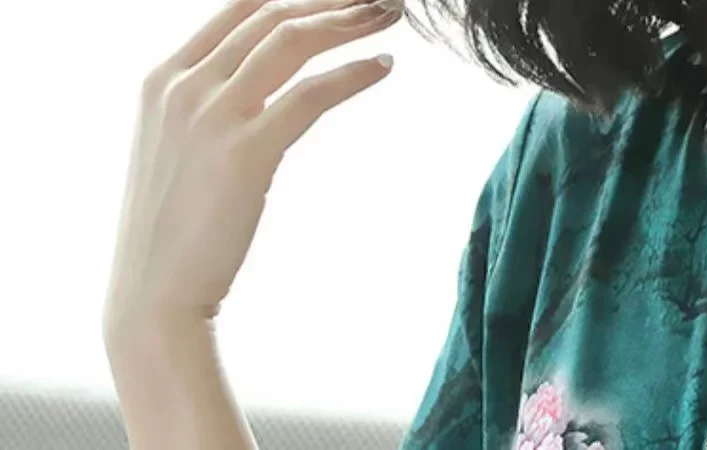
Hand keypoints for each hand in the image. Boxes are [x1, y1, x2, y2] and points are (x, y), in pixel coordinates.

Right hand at [106, 0, 401, 322]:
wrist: (155, 292)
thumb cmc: (176, 227)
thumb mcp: (178, 147)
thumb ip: (208, 105)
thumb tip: (256, 82)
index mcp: (162, 78)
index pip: (236, 7)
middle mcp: (182, 86)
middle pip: (270, 16)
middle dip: (332, 0)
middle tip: (379, 0)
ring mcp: (210, 116)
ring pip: (291, 41)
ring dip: (349, 22)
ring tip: (391, 16)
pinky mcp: (244, 151)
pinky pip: (311, 94)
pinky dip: (353, 73)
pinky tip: (383, 66)